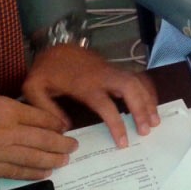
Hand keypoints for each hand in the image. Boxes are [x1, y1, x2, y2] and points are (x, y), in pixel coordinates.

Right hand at [0, 85, 77, 179]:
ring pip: (32, 159)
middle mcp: (6, 132)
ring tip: (65, 161)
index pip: (41, 119)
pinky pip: (13, 173)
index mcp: (6, 109)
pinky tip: (44, 174)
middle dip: (61, 145)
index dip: (56, 125)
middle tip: (74, 147)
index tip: (66, 128)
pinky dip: (31, 174)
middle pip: (42, 141)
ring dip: (52, 161)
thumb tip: (20, 112)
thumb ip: (5, 104)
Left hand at [23, 43, 159, 147]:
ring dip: (148, 99)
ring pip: (136, 81)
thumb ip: (46, 110)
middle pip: (129, 89)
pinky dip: (147, 88)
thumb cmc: (45, 71)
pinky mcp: (114, 68)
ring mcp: (110, 70)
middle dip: (141, 109)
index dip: (117, 125)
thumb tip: (65, 129)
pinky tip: (152, 102)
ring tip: (156, 121)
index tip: (124, 143)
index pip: (107, 106)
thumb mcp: (35, 88)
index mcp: (84, 84)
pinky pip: (136, 76)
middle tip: (147, 130)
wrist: (54, 46)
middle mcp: (102, 76)